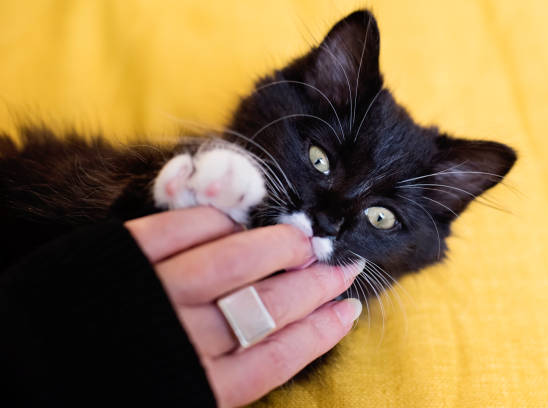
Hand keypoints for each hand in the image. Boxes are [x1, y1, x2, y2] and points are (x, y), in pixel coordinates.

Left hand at [125, 207, 362, 406]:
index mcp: (197, 392)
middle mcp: (181, 343)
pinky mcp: (121, 257)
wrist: (19, 374)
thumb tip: (278, 336)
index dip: (320, 329)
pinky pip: (182, 233)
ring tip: (302, 241)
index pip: (279, 356)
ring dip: (277, 248)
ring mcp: (152, 295)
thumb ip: (225, 376)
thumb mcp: (174, 397)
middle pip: (268, 307)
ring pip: (235, 265)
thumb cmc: (108, 386)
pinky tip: (239, 223)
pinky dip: (218, 224)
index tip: (348, 308)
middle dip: (314, 284)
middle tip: (342, 266)